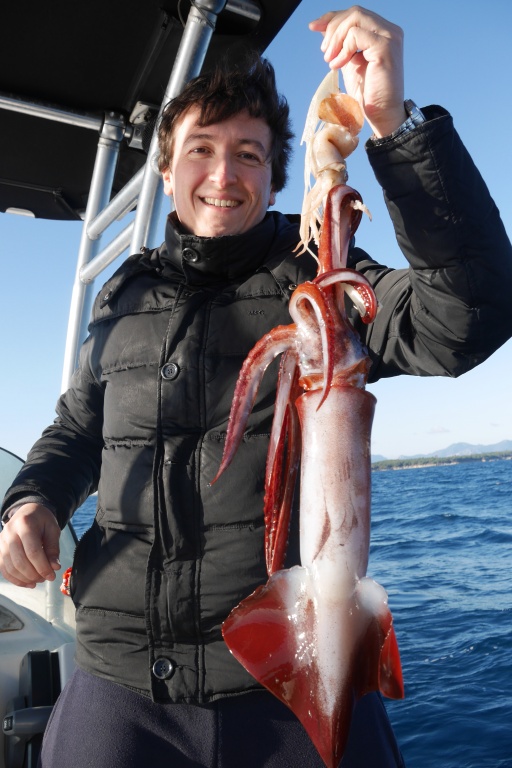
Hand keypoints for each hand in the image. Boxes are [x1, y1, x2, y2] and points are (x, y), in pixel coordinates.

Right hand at [0, 503, 60, 587]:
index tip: (52, 575)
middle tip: (46, 578)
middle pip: (20, 561)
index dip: (43, 567)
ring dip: (25, 578)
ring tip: (38, 580)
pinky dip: (15, 579)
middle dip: (34, 574)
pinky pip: (4, 569)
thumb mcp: (53, 529)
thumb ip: (53, 548)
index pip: (33, 551)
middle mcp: (10, 532)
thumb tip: (54, 567)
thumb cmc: (42, 520)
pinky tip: (27, 583)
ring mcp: (1, 541)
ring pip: (10, 567)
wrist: (28, 511)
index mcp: (25, 524)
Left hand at [309, 7, 405, 137]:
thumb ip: (339, 43)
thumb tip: (322, 27)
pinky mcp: (385, 47)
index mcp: (381, 32)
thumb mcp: (348, 61)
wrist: (381, 114)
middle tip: (324, 52)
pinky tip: (338, 65)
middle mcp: (389, 30)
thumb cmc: (366, 92)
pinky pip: (356, 35)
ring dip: (336, 38)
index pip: (354, 14)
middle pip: (354, 12)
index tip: (313, 27)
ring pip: (355, 18)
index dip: (332, 18)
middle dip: (332, 28)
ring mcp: (389, 37)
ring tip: (330, 60)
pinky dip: (343, 48)